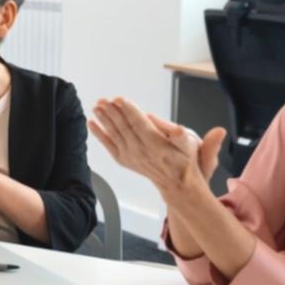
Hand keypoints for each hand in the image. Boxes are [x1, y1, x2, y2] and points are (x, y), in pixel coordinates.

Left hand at [88, 98, 224, 195]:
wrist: (179, 185)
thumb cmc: (187, 161)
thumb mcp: (193, 146)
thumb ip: (189, 137)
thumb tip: (189, 130)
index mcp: (157, 145)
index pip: (140, 124)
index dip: (130, 111)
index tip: (120, 99)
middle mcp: (141, 151)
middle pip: (124, 127)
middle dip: (112, 112)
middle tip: (103, 99)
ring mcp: (131, 156)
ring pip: (115, 134)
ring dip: (104, 119)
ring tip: (96, 106)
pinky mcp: (126, 160)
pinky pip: (109, 146)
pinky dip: (99, 134)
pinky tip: (92, 123)